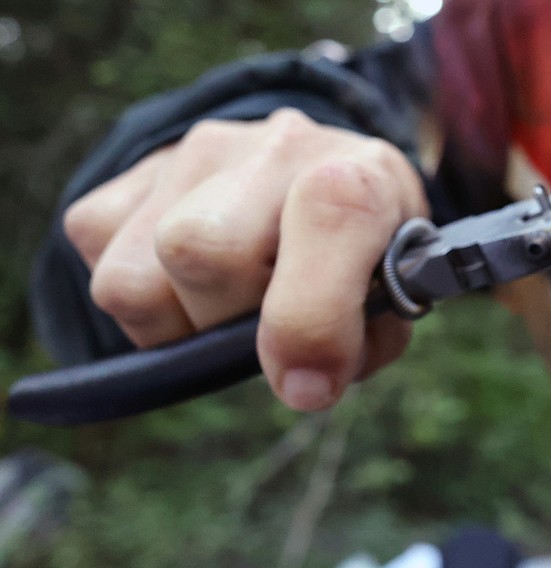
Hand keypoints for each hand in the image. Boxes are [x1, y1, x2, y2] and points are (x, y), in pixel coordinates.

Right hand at [64, 108, 427, 409]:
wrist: (325, 182)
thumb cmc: (366, 259)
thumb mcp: (397, 302)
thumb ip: (366, 339)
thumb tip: (302, 380)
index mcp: (361, 175)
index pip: (329, 215)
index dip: (311, 318)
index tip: (309, 382)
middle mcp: (275, 148)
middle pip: (204, 250)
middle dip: (227, 322)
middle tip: (263, 328)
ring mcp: (194, 153)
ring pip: (131, 279)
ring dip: (178, 324)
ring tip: (230, 309)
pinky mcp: (132, 176)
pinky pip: (98, 268)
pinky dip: (145, 305)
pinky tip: (193, 286)